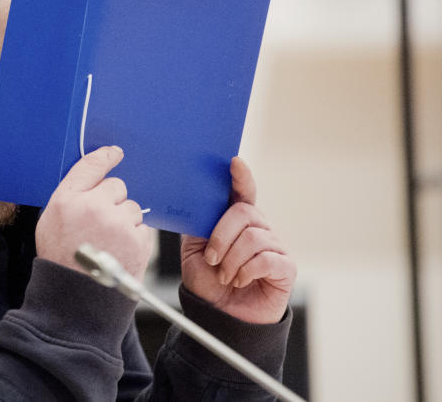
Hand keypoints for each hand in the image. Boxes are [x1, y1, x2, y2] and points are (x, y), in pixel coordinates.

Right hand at [36, 146, 153, 280]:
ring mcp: (118, 223)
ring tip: (109, 242)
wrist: (76, 298)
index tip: (114, 153)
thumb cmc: (60, 259)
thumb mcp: (50, 221)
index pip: (91, 166)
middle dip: (112, 201)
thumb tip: (94, 177)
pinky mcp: (138, 240)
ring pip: (132, 207)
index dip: (105, 157)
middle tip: (100, 224)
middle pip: (116, 186)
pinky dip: (134, 237)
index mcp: (67, 200)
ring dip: (124, 220)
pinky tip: (119, 251)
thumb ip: (70, 196)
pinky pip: (142, 226)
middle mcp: (93, 206)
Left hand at [181, 157, 295, 323]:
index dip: (240, 176)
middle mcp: (258, 228)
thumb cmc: (208, 281)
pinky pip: (266, 259)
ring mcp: (274, 246)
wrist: (220, 316)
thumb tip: (196, 202)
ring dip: (231, 259)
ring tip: (225, 275)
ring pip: (253, 237)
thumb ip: (197, 224)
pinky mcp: (285, 267)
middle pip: (244, 212)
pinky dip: (246, 271)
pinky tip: (240, 281)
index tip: (233, 162)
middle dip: (221, 235)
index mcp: (235, 220)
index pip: (242, 191)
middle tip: (211, 258)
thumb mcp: (193, 249)